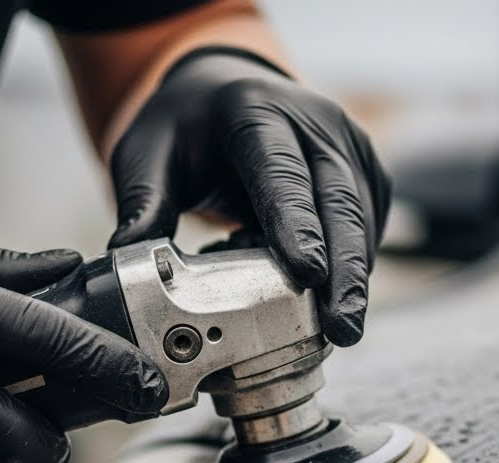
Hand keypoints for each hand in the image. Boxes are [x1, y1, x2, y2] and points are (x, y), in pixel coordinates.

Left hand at [109, 50, 390, 347]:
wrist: (224, 94)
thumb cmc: (184, 130)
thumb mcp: (146, 155)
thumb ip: (141, 206)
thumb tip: (131, 265)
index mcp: (256, 110)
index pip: (281, 173)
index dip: (296, 224)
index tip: (307, 274)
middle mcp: (314, 122)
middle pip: (339, 202)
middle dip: (344, 272)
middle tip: (343, 328)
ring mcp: (348, 147)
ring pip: (361, 221)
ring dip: (352, 279)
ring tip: (338, 331)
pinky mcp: (365, 174)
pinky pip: (368, 229)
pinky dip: (352, 269)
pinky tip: (330, 303)